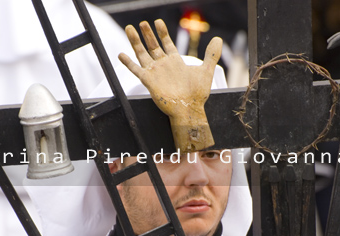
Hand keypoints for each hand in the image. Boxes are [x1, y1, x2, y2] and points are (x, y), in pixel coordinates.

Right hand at [118, 19, 221, 152]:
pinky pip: (136, 69)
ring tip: (130, 28)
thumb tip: (218, 39)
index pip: (167, 43)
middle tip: (143, 22)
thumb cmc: (198, 94)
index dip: (162, 33)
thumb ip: (211, 55)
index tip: (158, 22)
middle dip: (148, 34)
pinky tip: (121, 54)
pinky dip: (128, 62)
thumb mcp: (206, 71)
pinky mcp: (149, 81)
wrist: (189, 109)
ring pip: (142, 53)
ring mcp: (155, 72)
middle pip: (153, 46)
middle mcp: (164, 65)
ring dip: (136, 41)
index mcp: (175, 62)